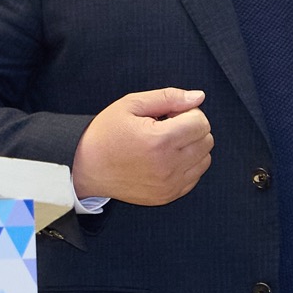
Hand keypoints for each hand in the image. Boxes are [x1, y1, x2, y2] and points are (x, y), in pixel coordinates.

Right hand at [70, 87, 211, 205]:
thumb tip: (199, 97)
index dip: (186, 112)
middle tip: (166, 127)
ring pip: (205, 159)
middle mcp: (168, 165)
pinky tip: (166, 159)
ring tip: (166, 144)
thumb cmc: (105, 134)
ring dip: (192, 147)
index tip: (168, 115)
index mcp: (159, 140)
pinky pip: (195, 176)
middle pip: (206, 140)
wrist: (85, 169)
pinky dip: (187, 165)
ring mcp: (170, 184)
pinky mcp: (168, 196)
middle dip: (191, 128)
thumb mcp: (131, 105)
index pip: (201, 122)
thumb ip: (168, 97)